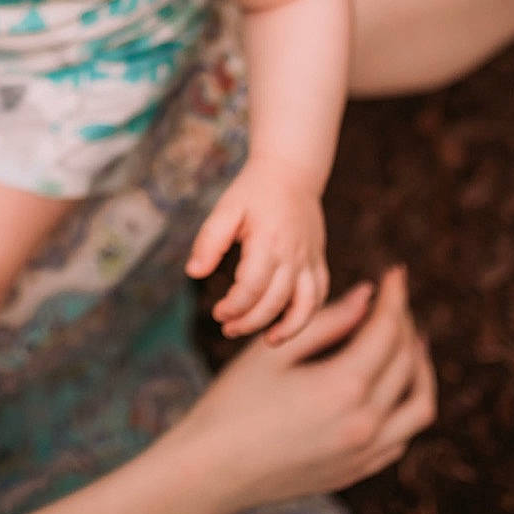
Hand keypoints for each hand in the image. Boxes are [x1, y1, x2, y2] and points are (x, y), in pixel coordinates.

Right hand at [164, 268, 433, 513]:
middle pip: (406, 362)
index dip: (394, 297)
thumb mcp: (274, 353)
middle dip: (404, 323)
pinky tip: (390, 388)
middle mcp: (365, 423)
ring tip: (410, 343)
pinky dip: (406, 405)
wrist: (214, 469)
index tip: (395, 273)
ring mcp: (366, 452)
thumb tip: (366, 295)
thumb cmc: (235, 402)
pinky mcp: (359, 470)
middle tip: (392, 302)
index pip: (387, 330)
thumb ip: (326, 321)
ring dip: (421, 368)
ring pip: (420, 405)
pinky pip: (403, 436)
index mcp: (343, 387)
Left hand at [186, 159, 328, 340]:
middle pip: (274, 301)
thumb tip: (194, 273)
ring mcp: (309, 259)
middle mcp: (293, 254)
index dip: (234, 306)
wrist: (291, 172)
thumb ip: (209, 241)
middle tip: (227, 327)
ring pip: (305, 305)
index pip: (252, 287)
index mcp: (267, 241)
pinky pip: (319, 295)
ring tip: (267, 341)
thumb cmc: (253, 192)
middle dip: (250, 321)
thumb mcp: (226, 209)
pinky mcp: (318, 261)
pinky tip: (288, 326)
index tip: (217, 312)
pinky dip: (308, 315)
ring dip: (287, 328)